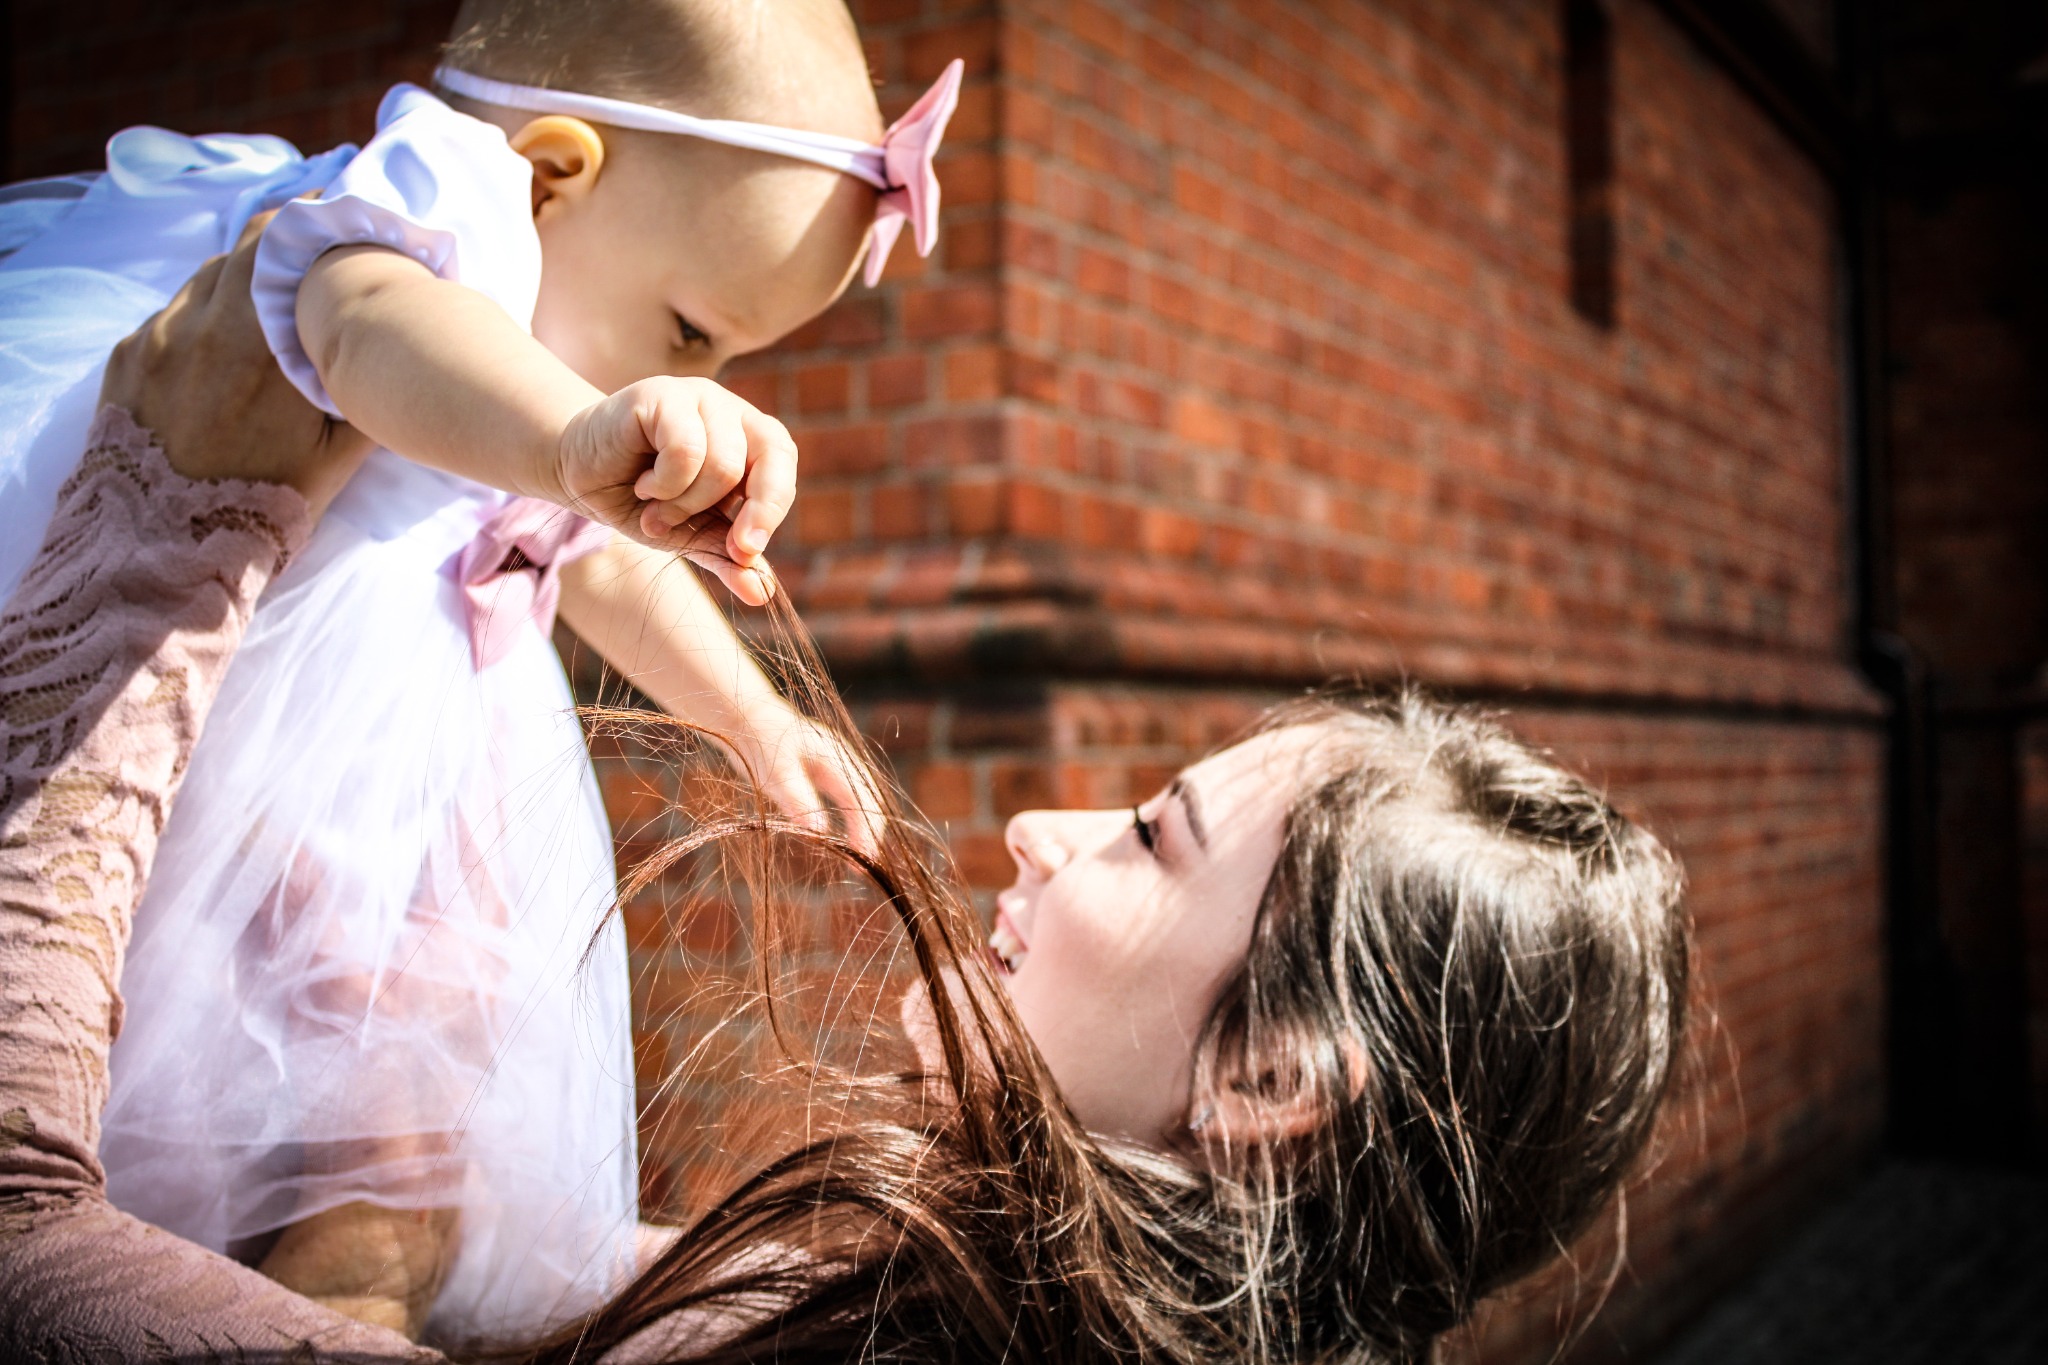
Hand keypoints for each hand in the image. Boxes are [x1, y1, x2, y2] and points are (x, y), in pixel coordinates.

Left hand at [98, 214, 371, 519]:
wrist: (167, 545)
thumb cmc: (264, 502)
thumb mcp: (339, 454)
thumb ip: (366, 389)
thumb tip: (396, 349)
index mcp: (260, 346)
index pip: (283, 246)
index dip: (311, 227)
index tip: (336, 227)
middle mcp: (203, 328)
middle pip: (244, 251)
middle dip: (279, 251)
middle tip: (310, 265)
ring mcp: (157, 338)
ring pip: (206, 280)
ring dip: (240, 287)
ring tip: (267, 319)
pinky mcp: (127, 355)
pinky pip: (172, 315)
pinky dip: (203, 321)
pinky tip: (221, 359)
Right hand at [554, 377, 796, 606]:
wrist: (577, 474)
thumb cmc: (639, 499)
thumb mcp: (688, 534)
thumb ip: (725, 556)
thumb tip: (761, 593)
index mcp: (749, 440)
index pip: (781, 467)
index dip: (771, 511)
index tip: (746, 552)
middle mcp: (730, 412)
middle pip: (771, 457)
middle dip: (753, 511)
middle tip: (731, 546)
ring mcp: (697, 398)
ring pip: (724, 463)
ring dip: (687, 504)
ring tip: (657, 507)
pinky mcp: (661, 395)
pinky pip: (686, 450)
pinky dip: (665, 484)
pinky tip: (643, 484)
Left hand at [725, 703, 882, 855]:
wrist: (744, 715)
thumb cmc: (760, 741)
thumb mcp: (776, 772)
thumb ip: (798, 798)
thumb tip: (819, 832)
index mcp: (838, 760)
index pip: (862, 800)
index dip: (866, 830)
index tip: (862, 858)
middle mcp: (843, 763)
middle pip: (869, 802)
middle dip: (869, 835)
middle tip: (861, 869)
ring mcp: (835, 767)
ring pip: (861, 802)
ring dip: (862, 831)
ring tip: (856, 862)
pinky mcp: (823, 774)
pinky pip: (847, 802)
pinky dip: (850, 823)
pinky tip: (841, 842)